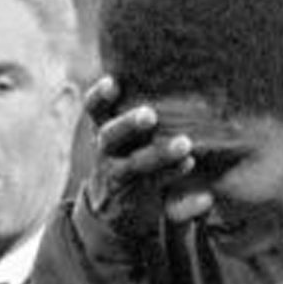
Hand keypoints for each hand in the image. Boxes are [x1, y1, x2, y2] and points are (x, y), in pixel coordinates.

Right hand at [77, 77, 209, 247]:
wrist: (116, 209)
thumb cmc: (127, 155)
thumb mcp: (123, 134)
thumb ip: (133, 113)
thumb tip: (153, 74)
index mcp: (103, 128)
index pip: (93, 109)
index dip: (99, 97)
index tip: (111, 82)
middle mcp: (106, 151)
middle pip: (110, 136)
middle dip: (128, 124)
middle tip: (149, 115)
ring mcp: (117, 175)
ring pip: (134, 164)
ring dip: (160, 154)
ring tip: (185, 144)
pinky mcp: (134, 196)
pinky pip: (153, 184)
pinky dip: (172, 173)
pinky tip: (189, 163)